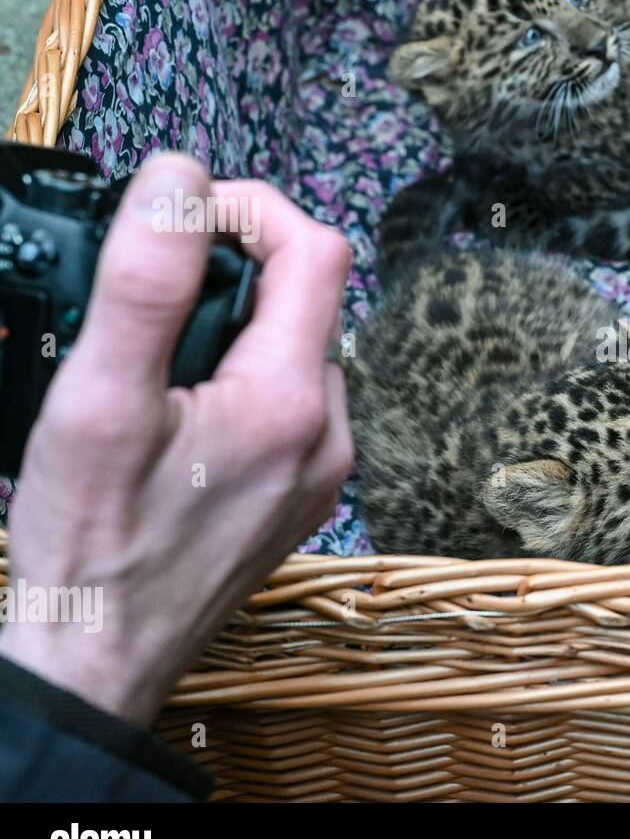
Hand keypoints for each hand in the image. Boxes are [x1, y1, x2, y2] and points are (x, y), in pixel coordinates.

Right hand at [0, 153, 353, 725]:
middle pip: (311, 296)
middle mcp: (328, 432)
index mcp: (289, 401)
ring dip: (238, 320)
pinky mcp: (303, 490)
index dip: (252, 208)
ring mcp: (321, 467)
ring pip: (298, 345)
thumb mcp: (99, 401)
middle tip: (154, 281)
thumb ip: (146, 282)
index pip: (316, 251)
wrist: (101, 658)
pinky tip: (181, 400)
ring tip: (158, 347)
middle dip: (239, 264)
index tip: (182, 211)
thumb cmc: (92, 542)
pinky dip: (243, 371)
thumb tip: (180, 180)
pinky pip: (289, 398)